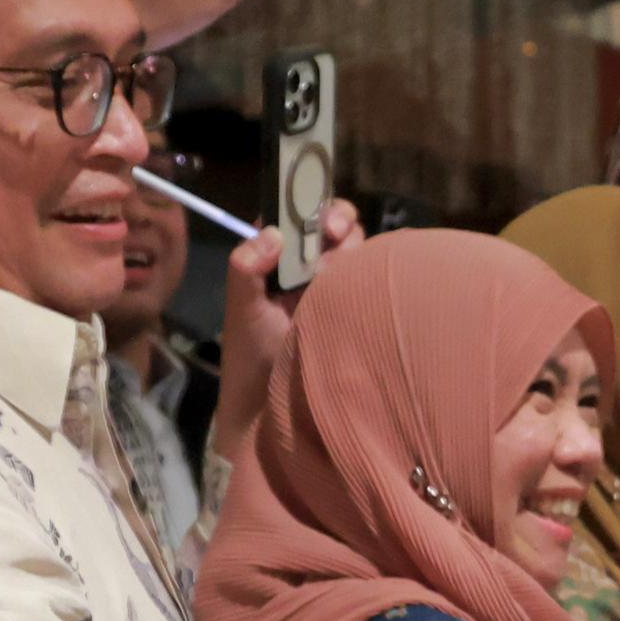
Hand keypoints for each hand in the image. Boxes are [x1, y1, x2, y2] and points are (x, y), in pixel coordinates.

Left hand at [206, 200, 364, 462]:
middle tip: (332, 233)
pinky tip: (372, 278)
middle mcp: (308, 272)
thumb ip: (245, 266)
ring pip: (357, 250)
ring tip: (340, 265)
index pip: (294, 219)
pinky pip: (375, 281)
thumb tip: (274, 232)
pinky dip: (378, 271)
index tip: (309, 213)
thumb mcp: (242, 309)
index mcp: (276, 264)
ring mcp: (336, 292)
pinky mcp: (359, 312)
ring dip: (353, 248)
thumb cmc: (252, 359)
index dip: (304, 206)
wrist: (274, 415)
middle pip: (331, 228)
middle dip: (336, 220)